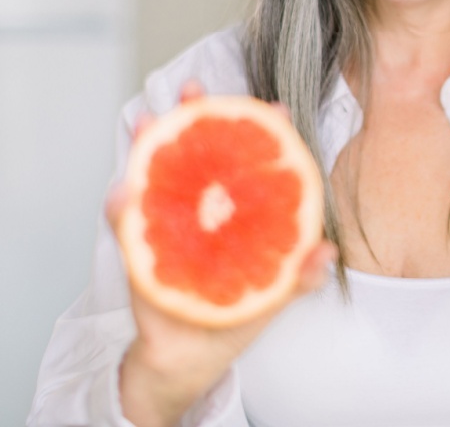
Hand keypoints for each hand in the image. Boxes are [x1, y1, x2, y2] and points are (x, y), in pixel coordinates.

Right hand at [112, 81, 335, 426]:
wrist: (190, 359)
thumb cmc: (235, 315)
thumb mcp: (272, 294)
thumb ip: (300, 274)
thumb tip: (327, 252)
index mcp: (235, 211)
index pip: (248, 161)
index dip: (260, 130)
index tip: (274, 107)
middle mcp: (200, 206)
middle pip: (197, 150)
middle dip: (194, 115)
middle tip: (194, 89)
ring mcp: (168, 222)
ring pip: (156, 173)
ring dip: (149, 145)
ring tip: (147, 122)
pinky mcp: (140, 248)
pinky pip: (127, 224)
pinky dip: (122, 207)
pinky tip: (123, 191)